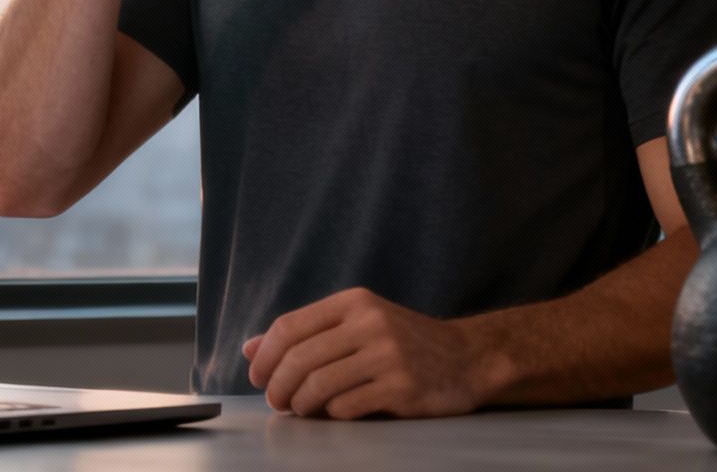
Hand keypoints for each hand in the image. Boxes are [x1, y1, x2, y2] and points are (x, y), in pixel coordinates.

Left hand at [243, 287, 506, 418]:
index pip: (290, 326)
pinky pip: (347, 406)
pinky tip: (334, 413)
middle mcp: (370, 323)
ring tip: (300, 409)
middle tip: (276, 402)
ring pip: (319, 384)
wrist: (466, 358)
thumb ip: (305, 334)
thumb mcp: (356, 325)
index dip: (265, 355)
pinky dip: (332, 415)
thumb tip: (249, 348)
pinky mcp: (402, 388)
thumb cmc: (402, 342)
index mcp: (354, 302)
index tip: (258, 377)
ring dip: (301, 404)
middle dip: (278, 385)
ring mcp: (388, 355)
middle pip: (300, 358)